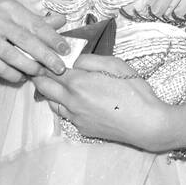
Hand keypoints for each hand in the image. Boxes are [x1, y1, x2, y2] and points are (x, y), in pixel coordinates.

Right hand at [0, 0, 69, 83]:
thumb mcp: (6, 9)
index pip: (36, 24)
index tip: (65, 49)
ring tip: (40, 73)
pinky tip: (20, 77)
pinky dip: (11, 74)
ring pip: (13, 56)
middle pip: (28, 41)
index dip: (53, 38)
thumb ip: (33, 17)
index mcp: (9, 8)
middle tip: (60, 68)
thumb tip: (61, 20)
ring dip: (30, 67)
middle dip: (47, 56)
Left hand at [32, 52, 172, 151]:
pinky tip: (76, 100)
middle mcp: (72, 101)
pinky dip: (65, 105)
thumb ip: (89, 60)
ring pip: (52, 103)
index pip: (50, 70)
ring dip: (50, 92)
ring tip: (56, 83)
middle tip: (41, 67)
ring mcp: (75, 117)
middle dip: (39, 75)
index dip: (44, 61)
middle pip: (44, 87)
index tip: (42, 55)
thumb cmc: (134, 91)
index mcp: (78, 83)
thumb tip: (74, 61)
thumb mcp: (115, 64)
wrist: (146, 123)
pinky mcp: (82, 128)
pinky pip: (66, 114)